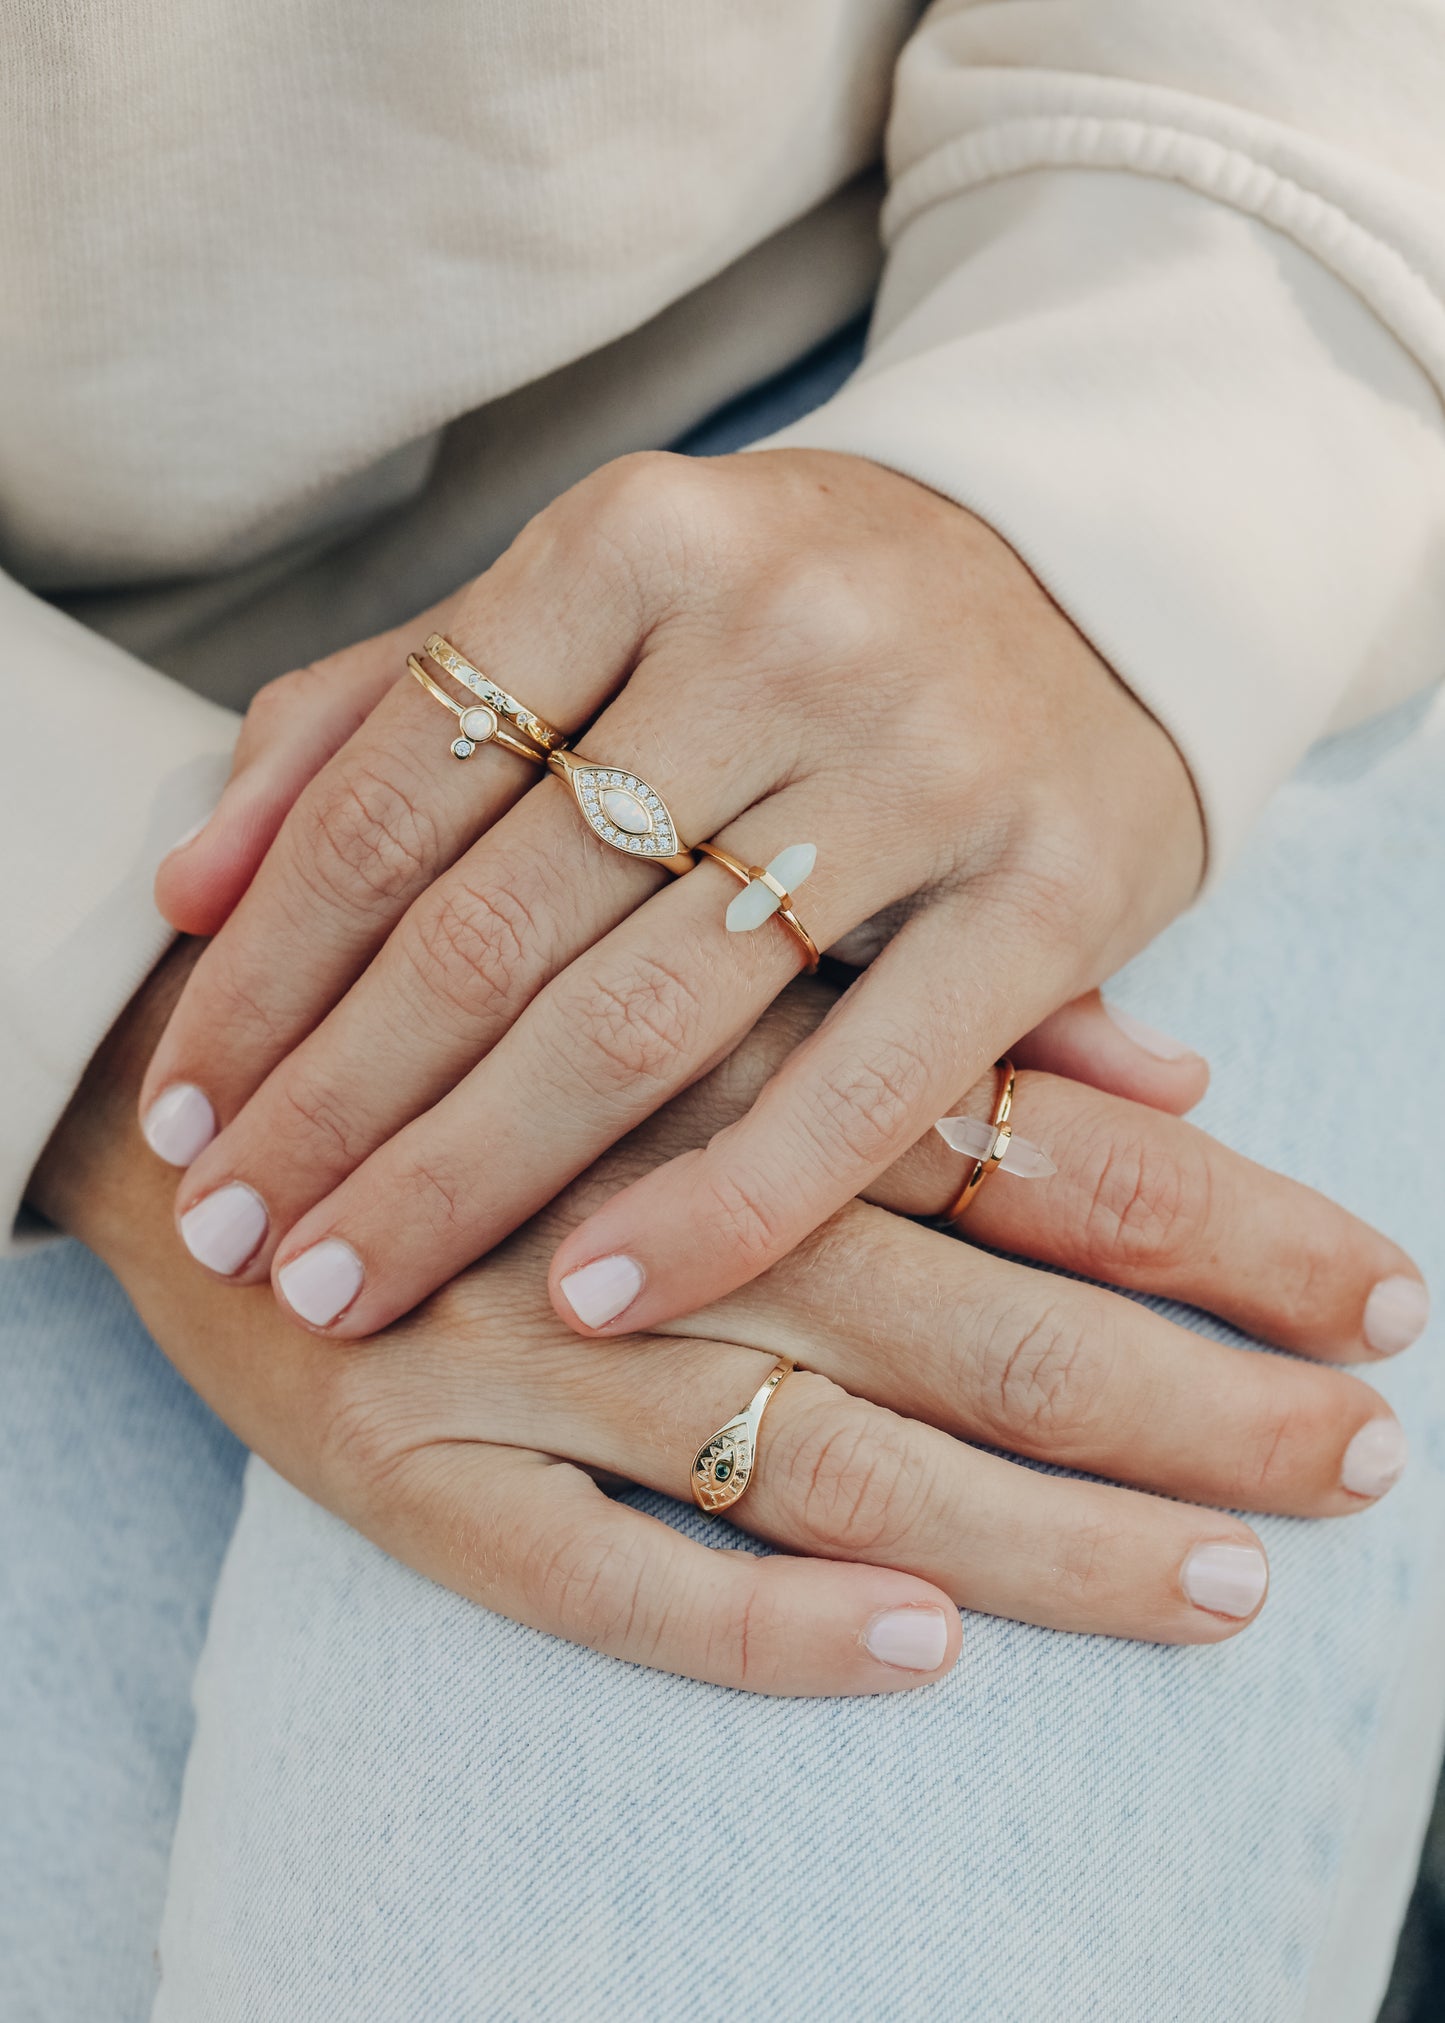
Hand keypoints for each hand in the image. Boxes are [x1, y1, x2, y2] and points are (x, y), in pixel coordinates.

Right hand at [44, 946, 1420, 1693]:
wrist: (160, 1060)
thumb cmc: (452, 983)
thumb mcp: (657, 917)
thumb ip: (915, 986)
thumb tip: (1170, 1051)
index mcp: (722, 1049)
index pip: (1027, 1146)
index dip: (1219, 1224)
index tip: (1377, 1296)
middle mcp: (644, 1202)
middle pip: (971, 1321)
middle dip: (1189, 1401)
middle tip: (1365, 1457)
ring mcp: (519, 1347)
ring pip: (824, 1464)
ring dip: (1044, 1537)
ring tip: (1233, 1585)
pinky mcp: (400, 1463)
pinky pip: (593, 1572)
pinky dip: (755, 1621)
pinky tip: (919, 1654)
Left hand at [139, 449, 1207, 1336]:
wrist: (1110, 579)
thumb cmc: (804, 614)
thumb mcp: (594, 606)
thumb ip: (386, 716)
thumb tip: (192, 886)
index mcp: (634, 540)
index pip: (391, 793)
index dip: (264, 976)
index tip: (187, 1117)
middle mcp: (777, 633)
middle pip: (493, 923)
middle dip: (335, 1108)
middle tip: (235, 1237)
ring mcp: (923, 763)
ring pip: (645, 1018)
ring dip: (470, 1176)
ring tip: (347, 1284)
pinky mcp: (1053, 892)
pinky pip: (855, 1094)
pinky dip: (713, 1209)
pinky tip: (585, 1295)